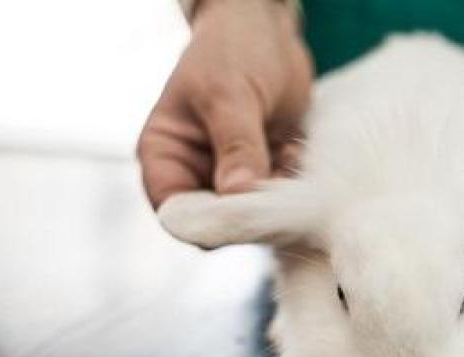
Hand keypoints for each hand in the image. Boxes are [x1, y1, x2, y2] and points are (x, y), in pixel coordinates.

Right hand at [138, 0, 311, 206]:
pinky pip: (283, 197)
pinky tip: (298, 149)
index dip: (208, 222)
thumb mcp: (229, 95)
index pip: (178, 214)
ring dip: (279, 197)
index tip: (245, 214)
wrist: (267, 26)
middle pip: (220, 221)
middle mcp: (196, 174)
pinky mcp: (268, 172)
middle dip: (252, 211)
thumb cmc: (232, 50)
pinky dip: (295, 183)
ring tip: (288, 156)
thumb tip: (238, 196)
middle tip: (279, 184)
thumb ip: (237, 147)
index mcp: (165, 157)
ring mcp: (233, 176)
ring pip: (256, 213)